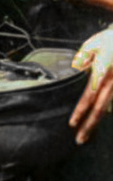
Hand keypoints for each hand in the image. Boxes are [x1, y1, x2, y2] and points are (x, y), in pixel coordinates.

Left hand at [70, 27, 112, 143]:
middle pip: (99, 108)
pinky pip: (112, 102)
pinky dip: (105, 112)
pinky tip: (94, 123)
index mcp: (103, 72)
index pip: (89, 95)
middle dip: (89, 125)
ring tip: (85, 136)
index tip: (72, 123)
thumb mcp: (93, 44)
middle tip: (79, 140)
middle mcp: (112, 83)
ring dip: (96, 122)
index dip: (81, 110)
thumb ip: (83, 57)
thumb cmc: (112, 40)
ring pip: (107, 108)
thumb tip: (77, 69)